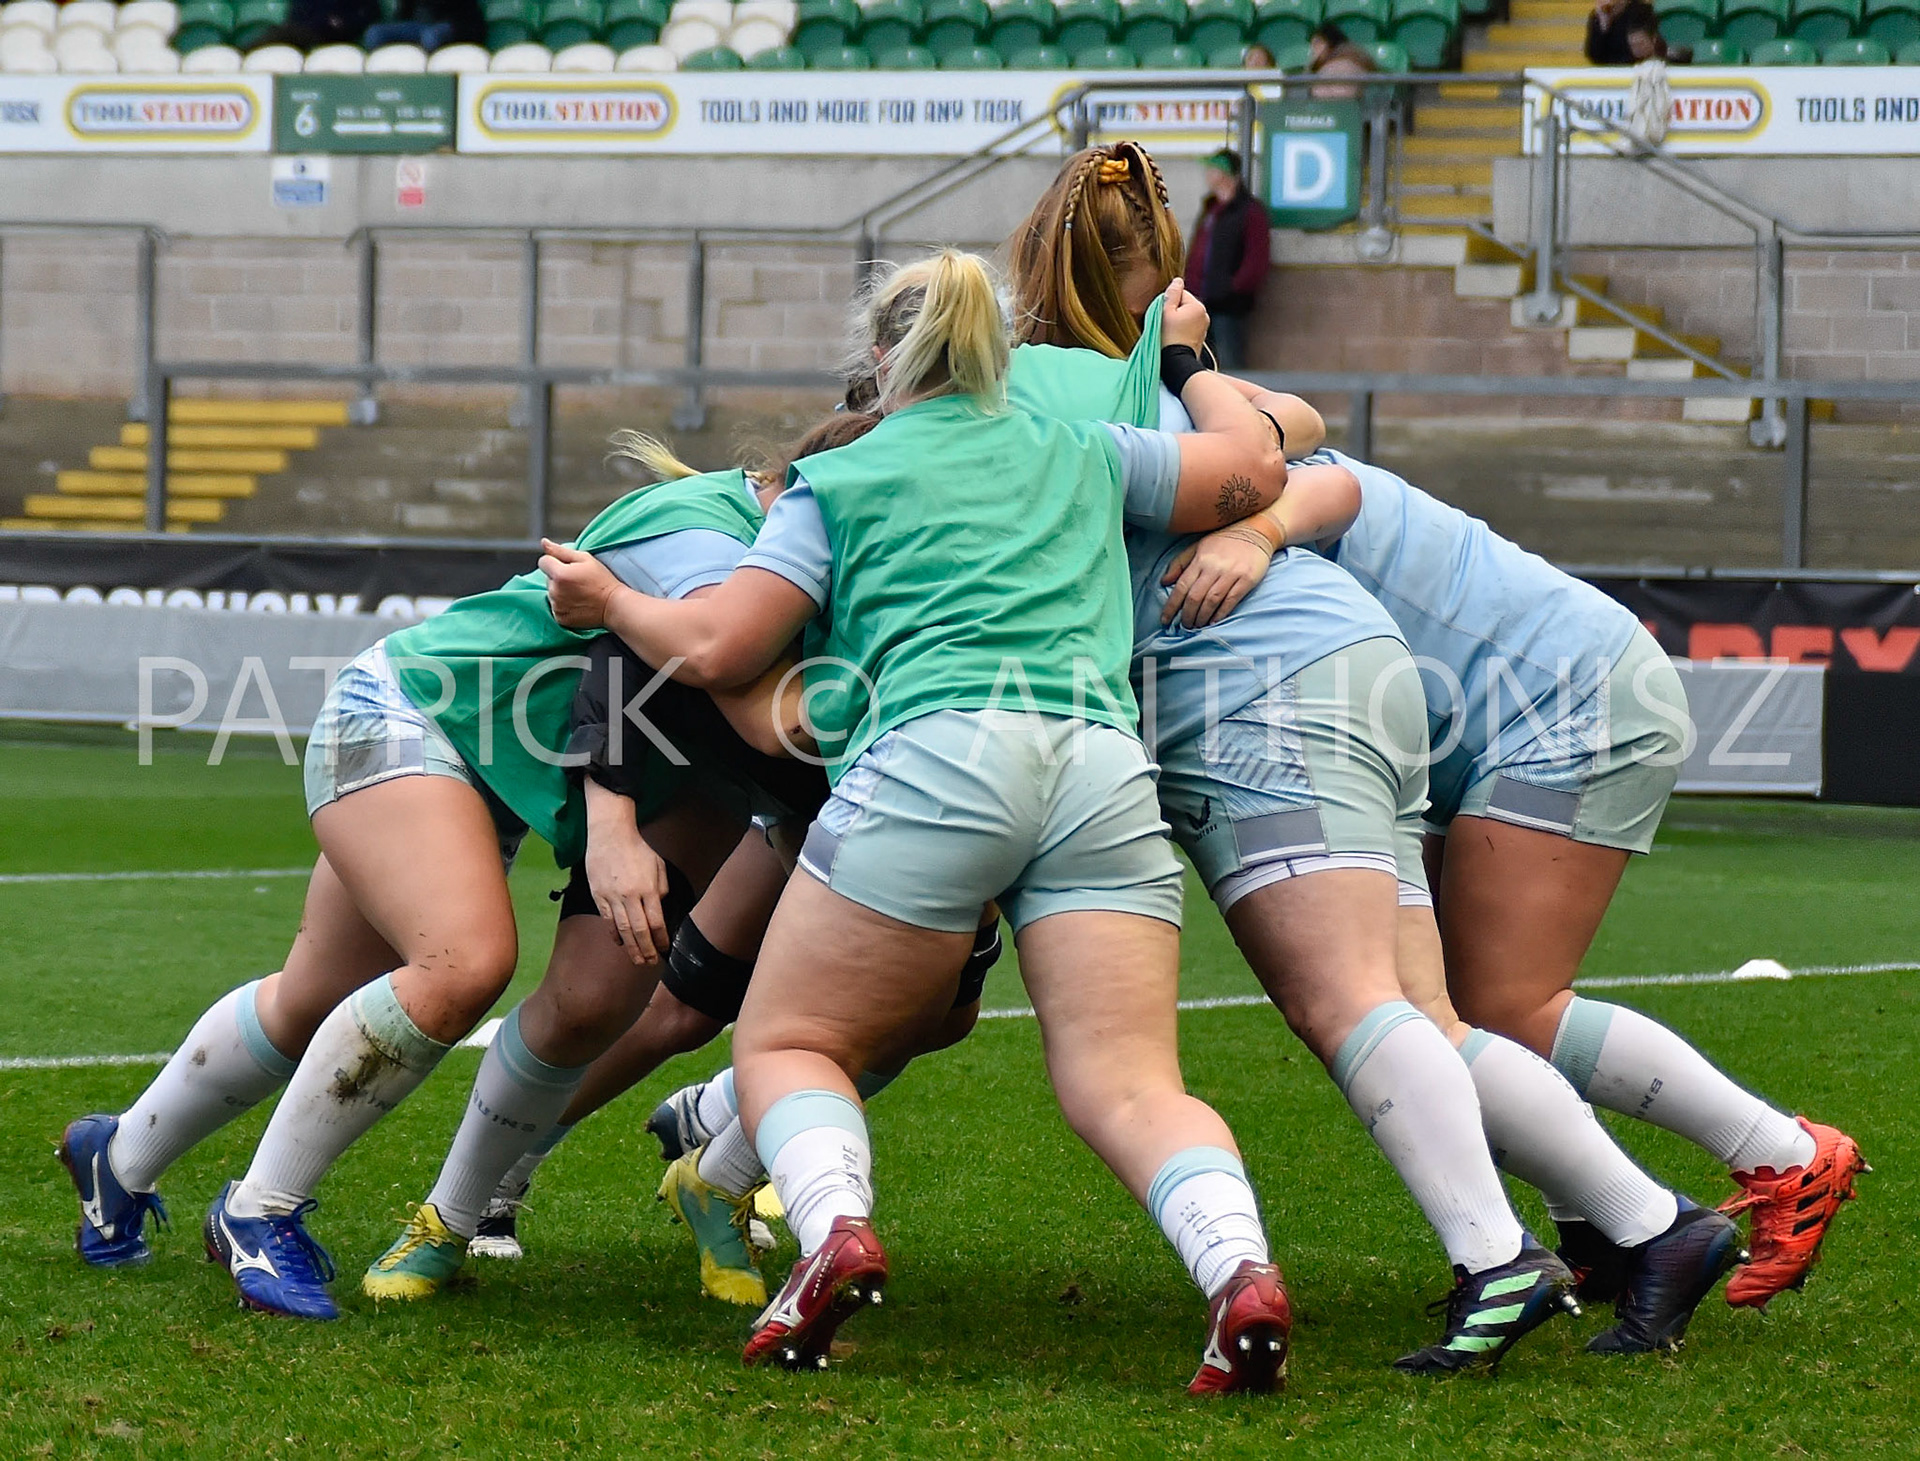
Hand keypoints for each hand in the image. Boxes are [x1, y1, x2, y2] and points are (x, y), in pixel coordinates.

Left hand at [539, 538, 621, 629]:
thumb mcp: (585, 559)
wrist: (613, 606)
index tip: (569, 567)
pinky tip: (577, 603)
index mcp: (559, 574)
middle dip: (558, 577)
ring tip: (579, 592)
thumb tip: (544, 542)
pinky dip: (563, 604)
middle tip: (578, 581)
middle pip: (547, 578)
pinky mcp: (560, 618)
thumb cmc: (601, 580)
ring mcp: (557, 606)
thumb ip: (560, 550)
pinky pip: (556, 606)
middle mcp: (555, 591)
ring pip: (551, 592)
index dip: (555, 561)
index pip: (543, 562)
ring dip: (560, 590)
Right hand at [584, 822, 671, 965]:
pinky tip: (620, 943)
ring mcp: (612, 897)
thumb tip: (661, 909)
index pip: (657, 922)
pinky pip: (607, 920)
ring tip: (637, 960)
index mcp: (649, 889)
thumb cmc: (637, 849)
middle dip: (647, 950)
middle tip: (651, 963)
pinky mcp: (598, 896)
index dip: (661, 939)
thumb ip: (662, 889)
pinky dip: (614, 934)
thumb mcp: (658, 866)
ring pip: (623, 930)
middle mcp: (630, 896)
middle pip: (640, 931)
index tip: (665, 949)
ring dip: (631, 948)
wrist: (610, 835)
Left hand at [1160, 525, 1277, 627]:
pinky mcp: (1247, 579)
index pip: (1181, 587)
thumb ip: (1180, 564)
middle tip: (1184, 626)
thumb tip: (1164, 582)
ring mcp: (1231, 573)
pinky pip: (1231, 600)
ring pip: (1211, 601)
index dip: (1171, 606)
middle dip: (1187, 616)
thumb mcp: (1198, 546)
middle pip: (1195, 597)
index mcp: (1200, 560)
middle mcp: (1214, 567)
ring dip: (1202, 617)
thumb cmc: (1223, 540)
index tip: (1165, 620)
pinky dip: (1221, 614)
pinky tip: (1214, 621)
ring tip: (1197, 626)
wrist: (1255, 530)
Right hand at [1161, 277, 1210, 349]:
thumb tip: (1177, 281)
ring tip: (1171, 332)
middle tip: (1166, 324)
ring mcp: (1204, 327)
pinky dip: (1183, 330)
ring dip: (1178, 321)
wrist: (1177, 363)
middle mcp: (1204, 314)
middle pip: (1184, 304)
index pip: (1181, 293)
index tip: (1164, 314)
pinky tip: (1176, 338)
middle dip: (1175, 311)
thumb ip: (1171, 294)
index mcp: (1197, 306)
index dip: (1169, 302)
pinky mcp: (1201, 337)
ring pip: (1187, 316)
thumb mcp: (1165, 312)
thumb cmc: (1169, 338)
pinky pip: (1190, 327)